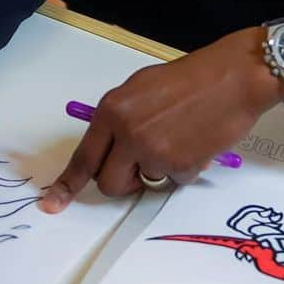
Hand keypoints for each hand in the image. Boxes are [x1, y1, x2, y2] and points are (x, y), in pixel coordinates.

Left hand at [40, 27, 283, 212]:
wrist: (232, 78)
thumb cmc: (188, 79)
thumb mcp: (141, 89)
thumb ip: (120, 119)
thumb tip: (110, 148)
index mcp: (112, 110)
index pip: (84, 157)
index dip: (67, 184)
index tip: (51, 204)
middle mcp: (126, 132)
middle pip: (108, 182)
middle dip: (122, 181)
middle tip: (141, 165)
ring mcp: (153, 152)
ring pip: (143, 184)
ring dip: (156, 172)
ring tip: (176, 141)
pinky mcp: (180, 167)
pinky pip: (172, 182)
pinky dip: (182, 170)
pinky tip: (194, 144)